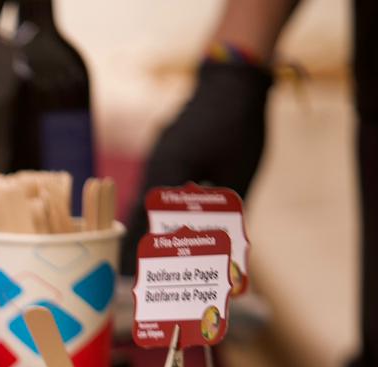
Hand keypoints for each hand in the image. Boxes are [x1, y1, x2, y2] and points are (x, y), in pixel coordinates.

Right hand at [123, 60, 272, 271]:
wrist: (235, 78)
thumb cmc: (239, 125)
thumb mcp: (239, 174)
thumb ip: (228, 211)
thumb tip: (228, 247)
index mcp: (167, 173)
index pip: (146, 222)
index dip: (141, 251)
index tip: (138, 276)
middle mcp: (156, 164)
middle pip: (141, 213)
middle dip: (144, 242)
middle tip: (145, 270)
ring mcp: (159, 154)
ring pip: (149, 198)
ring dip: (153, 222)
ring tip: (157, 250)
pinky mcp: (169, 148)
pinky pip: (159, 184)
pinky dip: (163, 204)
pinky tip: (174, 218)